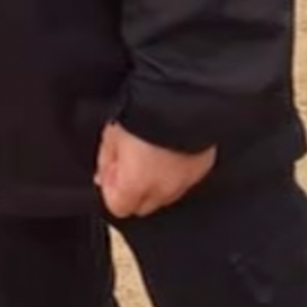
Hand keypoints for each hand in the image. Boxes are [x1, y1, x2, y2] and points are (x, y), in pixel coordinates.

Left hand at [94, 121, 216, 218]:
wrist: (180, 99)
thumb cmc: (144, 113)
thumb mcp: (112, 135)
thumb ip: (106, 163)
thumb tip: (104, 177)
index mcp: (136, 185)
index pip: (118, 208)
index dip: (112, 189)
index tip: (112, 172)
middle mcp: (162, 191)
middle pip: (143, 206)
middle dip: (133, 190)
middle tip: (130, 163)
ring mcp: (185, 183)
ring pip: (165, 195)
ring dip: (155, 182)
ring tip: (151, 154)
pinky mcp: (202, 170)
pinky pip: (184, 180)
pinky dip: (175, 171)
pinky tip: (170, 151)